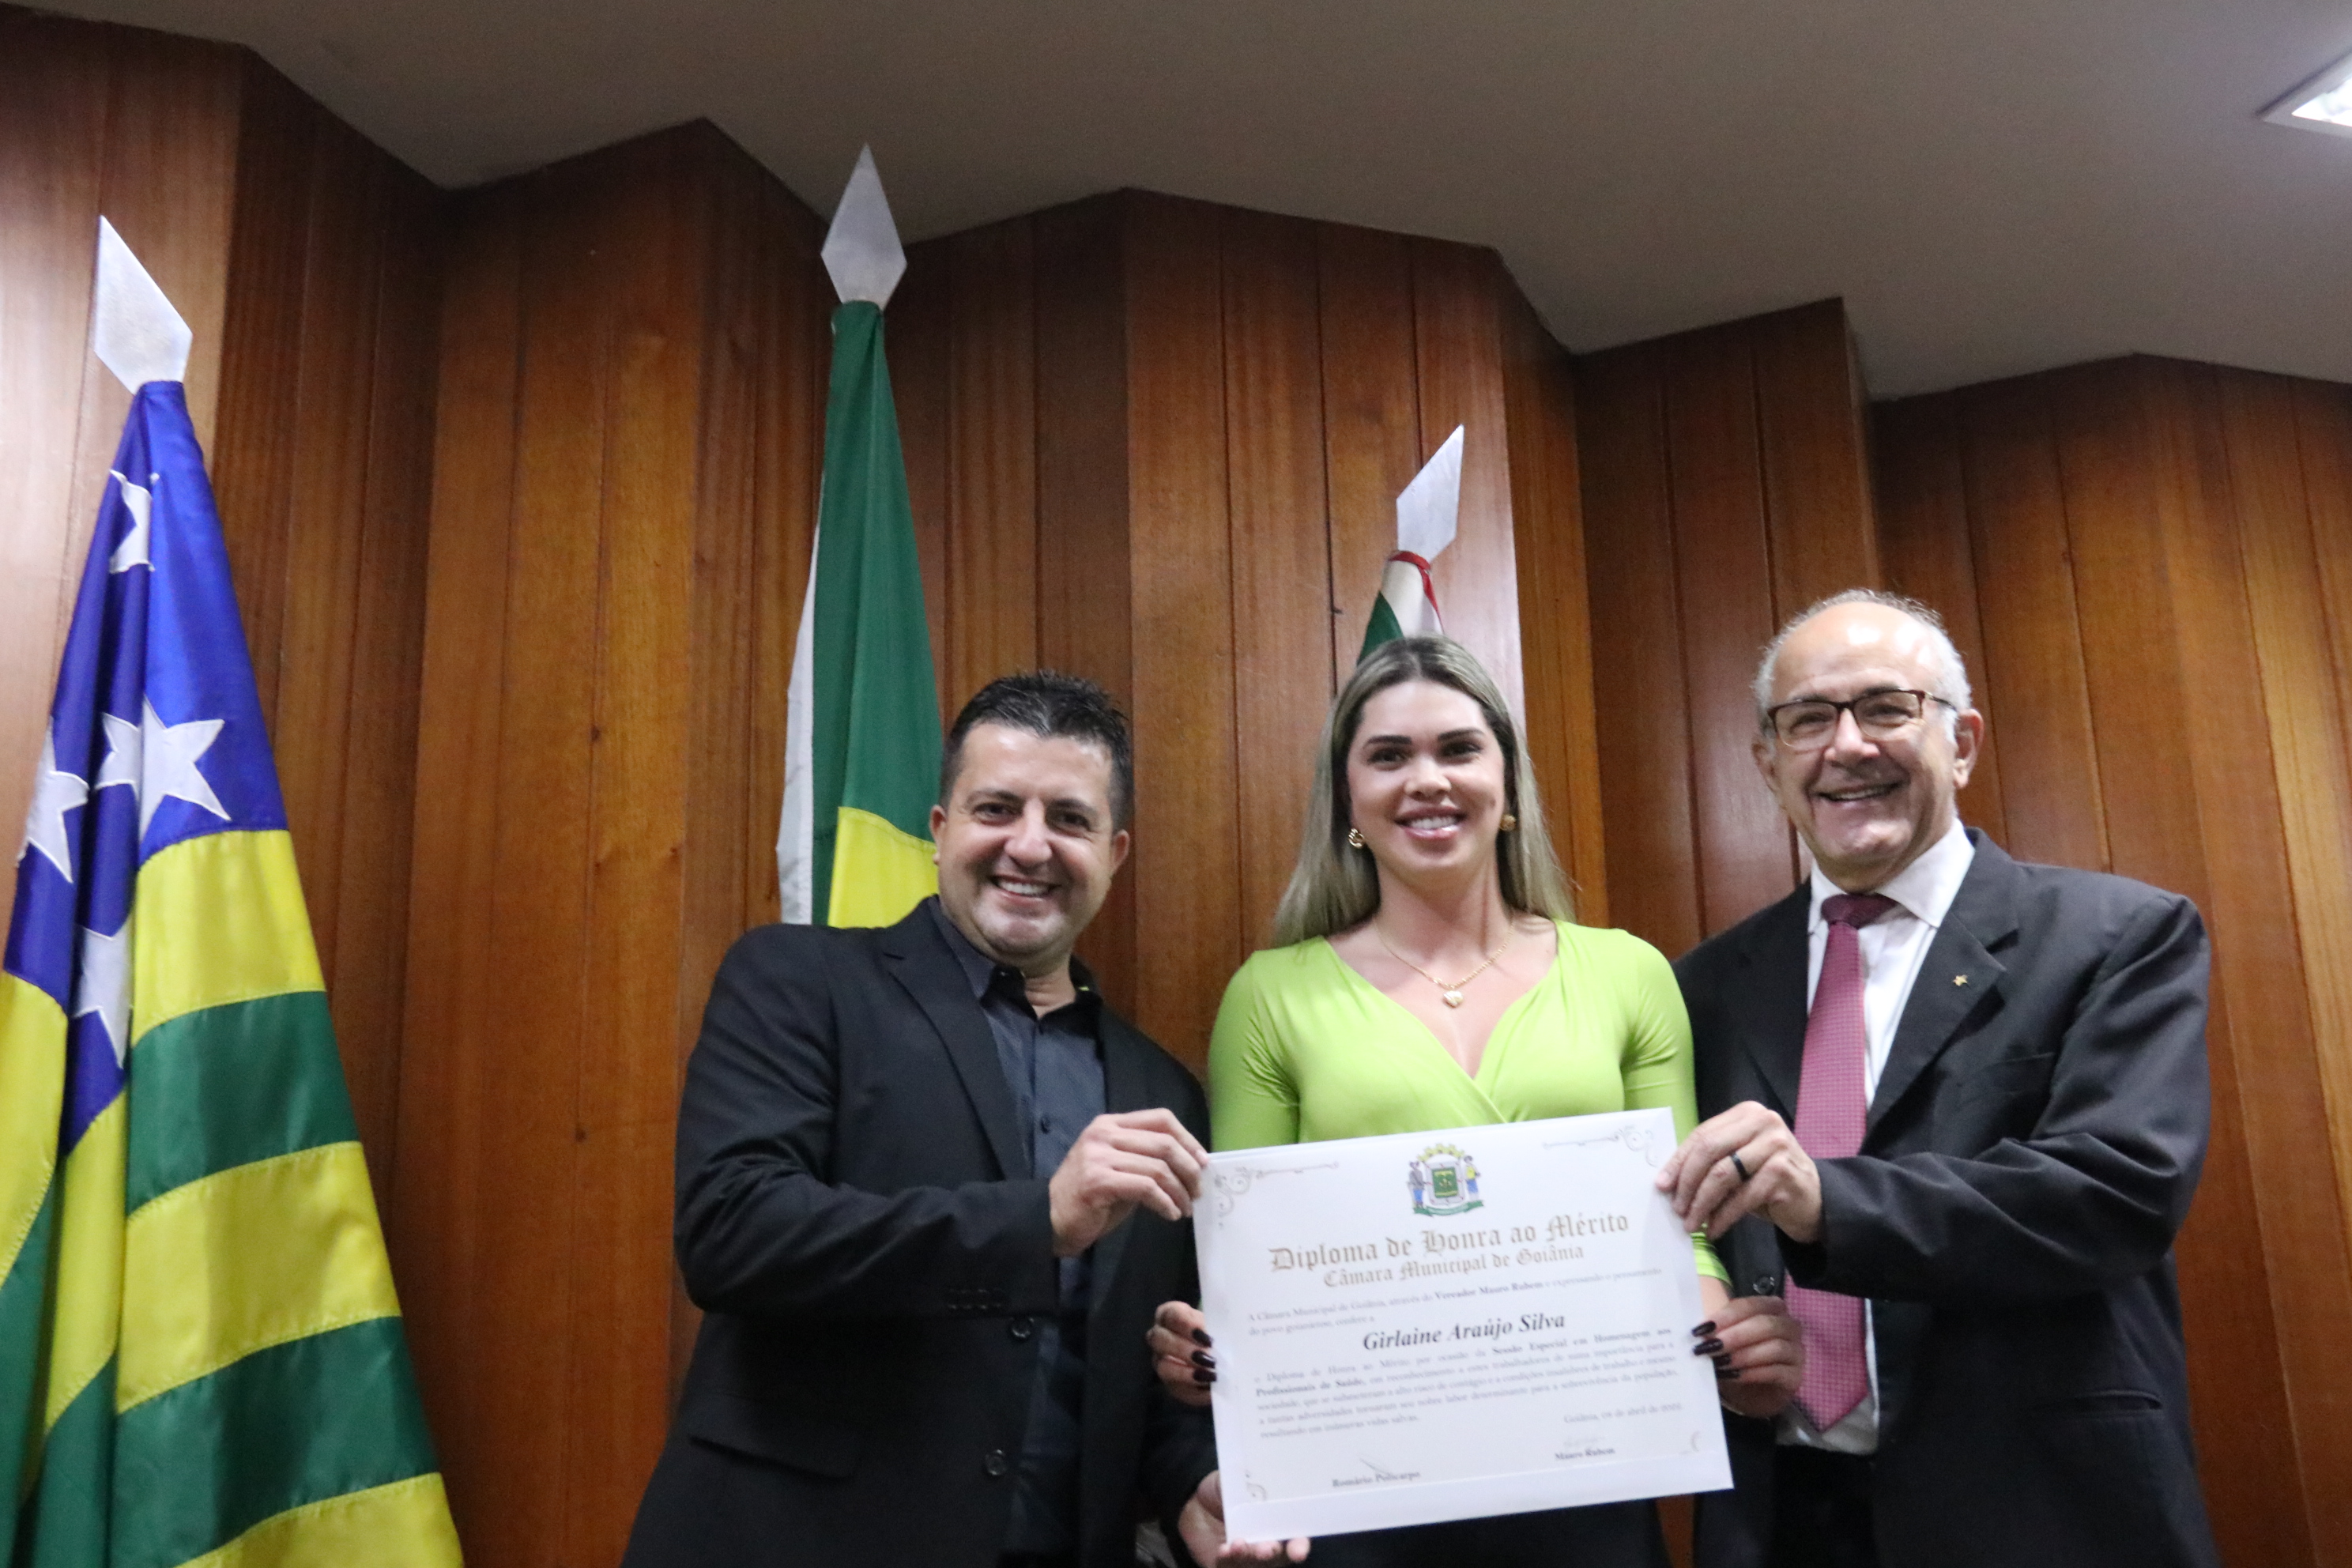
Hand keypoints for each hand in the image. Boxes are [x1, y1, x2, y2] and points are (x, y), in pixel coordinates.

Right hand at [1048, 1109, 1208, 1256]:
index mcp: (1110, 1124)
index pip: (1161, 1118)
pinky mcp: (1098, 1180)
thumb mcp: (1119, 1168)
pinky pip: (1146, 1188)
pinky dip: (1165, 1202)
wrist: (1048, 1218)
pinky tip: (1170, 1214)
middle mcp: (1104, 1134)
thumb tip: (1190, 1164)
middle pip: (1164, 1142)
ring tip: (1185, 1208)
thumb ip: (1145, 1159)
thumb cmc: (1089, 1197)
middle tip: (1198, 1191)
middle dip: (1189, 1169)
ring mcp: (1099, 1156)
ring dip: (1179, 1191)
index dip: (1188, 1139)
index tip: (1203, 1162)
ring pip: (1158, 1168)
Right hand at [1149, 1299, 1214, 1407]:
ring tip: (1209, 1375)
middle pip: (1160, 1340)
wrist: (1221, 1354)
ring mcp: (1161, 1361)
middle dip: (1184, 1349)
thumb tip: (1224, 1338)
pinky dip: (1195, 1390)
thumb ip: (1217, 1328)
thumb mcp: (1217, 1324)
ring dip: (1186, 1372)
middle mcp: (1160, 1336)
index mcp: (1171, 1315)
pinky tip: (1211, 1388)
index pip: (1171, 1315)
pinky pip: (1176, 1388)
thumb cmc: (1216, 1332)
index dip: (1187, 1325)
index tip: (1207, 1336)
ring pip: (1163, 1366)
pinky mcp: (1170, 1383)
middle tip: (1208, 1358)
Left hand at [1178, 1471, 1309, 1562]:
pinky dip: (1229, 1560)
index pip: (1296, 1537)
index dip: (1299, 1544)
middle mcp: (1267, 1543)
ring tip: (1239, 1544)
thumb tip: (1261, 1480)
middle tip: (1267, 1548)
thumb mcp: (1237, 1480)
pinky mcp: (1227, 1565)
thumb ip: (1250, 1484)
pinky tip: (1224, 1550)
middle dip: (1273, 1553)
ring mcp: (1248, 1557)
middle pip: (1278, 1556)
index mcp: (1277, 1521)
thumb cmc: (1225, 1489)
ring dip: (1250, 1557)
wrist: (1196, 1503)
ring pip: (1256, 1565)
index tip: (1298, 1548)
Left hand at [1655, 1101, 1822, 1242]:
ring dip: (1701, 1203)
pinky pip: (1742, 1197)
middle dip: (1687, 1182)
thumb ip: (1711, 1160)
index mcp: (1746, 1113)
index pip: (1703, 1135)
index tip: (1661, 1184)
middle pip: (1709, 1150)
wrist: (1813, 1199)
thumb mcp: (1738, 1161)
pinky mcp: (1783, 1172)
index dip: (1678, 1161)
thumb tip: (1668, 1181)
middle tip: (1676, 1207)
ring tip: (1690, 1223)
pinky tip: (1713, 1229)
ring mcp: (1776, 1146)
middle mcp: (1763, 1122)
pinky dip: (1723, 1216)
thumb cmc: (1767, 1178)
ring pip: (1723, 1175)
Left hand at [1695, 1294, 1803, 1419]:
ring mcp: (1796, 1351)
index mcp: (1770, 1308)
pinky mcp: (1795, 1376)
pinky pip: (1777, 1371)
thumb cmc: (1736, 1357)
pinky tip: (1734, 1376)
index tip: (1703, 1328)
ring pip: (1774, 1347)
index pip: (1751, 1306)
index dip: (1727, 1316)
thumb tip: (1698, 1330)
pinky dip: (1752, 1373)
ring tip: (1720, 1363)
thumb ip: (1716, 1330)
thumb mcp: (1724, 1340)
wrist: (1750, 1392)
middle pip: (1766, 1324)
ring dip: (1743, 1355)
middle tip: (1711, 1346)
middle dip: (1735, 1335)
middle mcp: (1788, 1327)